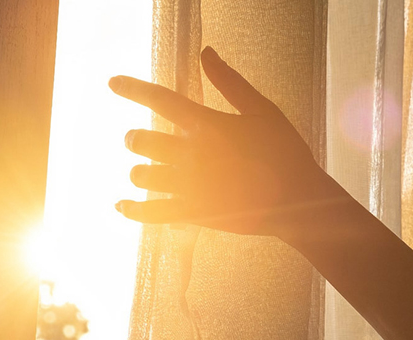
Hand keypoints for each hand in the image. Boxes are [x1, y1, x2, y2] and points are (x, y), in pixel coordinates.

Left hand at [110, 46, 346, 237]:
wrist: (300, 201)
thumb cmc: (285, 152)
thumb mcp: (262, 111)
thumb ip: (230, 82)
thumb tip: (206, 52)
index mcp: (208, 125)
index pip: (160, 100)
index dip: (133, 88)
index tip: (112, 82)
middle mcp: (194, 154)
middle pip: (142, 140)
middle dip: (134, 138)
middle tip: (135, 139)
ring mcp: (192, 186)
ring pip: (142, 176)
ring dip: (138, 172)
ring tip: (143, 172)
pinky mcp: (194, 213)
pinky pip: (152, 214)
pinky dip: (132, 210)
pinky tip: (120, 205)